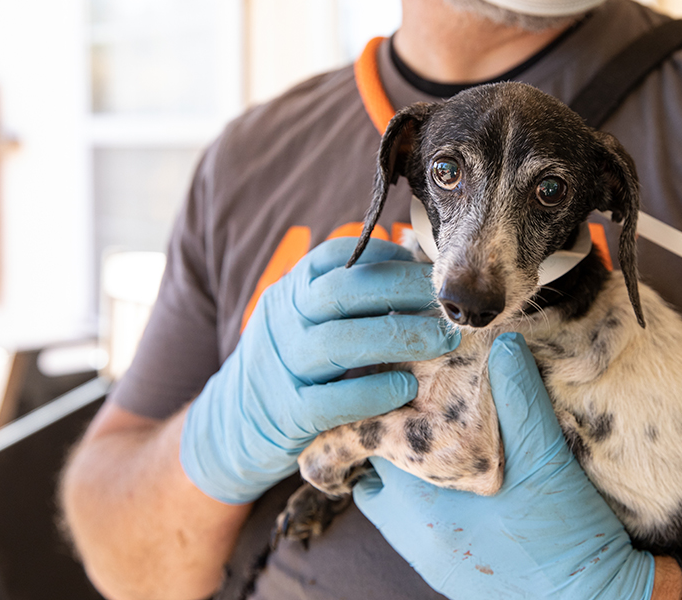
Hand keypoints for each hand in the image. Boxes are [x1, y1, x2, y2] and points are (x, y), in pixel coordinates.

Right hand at [180, 237, 459, 503]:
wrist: (233, 424)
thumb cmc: (297, 365)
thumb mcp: (309, 320)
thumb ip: (351, 299)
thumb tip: (421, 272)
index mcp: (291, 290)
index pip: (335, 256)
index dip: (385, 256)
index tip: (424, 267)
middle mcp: (282, 320)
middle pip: (342, 292)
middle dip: (403, 290)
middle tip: (448, 303)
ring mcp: (281, 366)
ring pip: (338, 343)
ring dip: (399, 337)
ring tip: (443, 341)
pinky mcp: (286, 414)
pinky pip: (331, 401)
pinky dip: (373, 392)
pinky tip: (406, 388)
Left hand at [354, 333, 654, 599]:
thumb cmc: (566, 536)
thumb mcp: (546, 459)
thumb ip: (519, 399)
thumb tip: (501, 342)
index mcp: (423, 504)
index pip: (372, 441)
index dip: (387, 405)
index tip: (407, 379)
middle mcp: (412, 534)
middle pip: (373, 470)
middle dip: (392, 434)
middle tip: (420, 402)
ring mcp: (427, 555)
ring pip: (388, 498)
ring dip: (406, 467)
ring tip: (438, 436)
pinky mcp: (445, 569)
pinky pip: (412, 522)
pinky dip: (422, 495)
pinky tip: (459, 478)